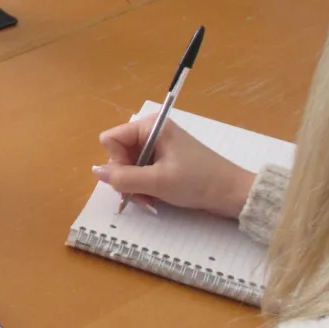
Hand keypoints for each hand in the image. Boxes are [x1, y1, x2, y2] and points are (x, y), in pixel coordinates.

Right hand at [92, 116, 253, 219]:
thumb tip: (95, 172)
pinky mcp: (165, 161)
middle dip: (126, 178)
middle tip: (142, 196)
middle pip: (119, 154)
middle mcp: (152, 132)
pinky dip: (145, 187)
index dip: (115, 162)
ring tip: (152, 201)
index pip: (110, 139)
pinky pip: (142, 172)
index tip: (131, 179)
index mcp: (150, 127)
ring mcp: (159, 147)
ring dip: (136, 187)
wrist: (233, 194)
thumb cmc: (198, 182)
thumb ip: (123, 178)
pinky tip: (156, 199)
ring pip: (129, 166)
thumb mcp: (158, 182)